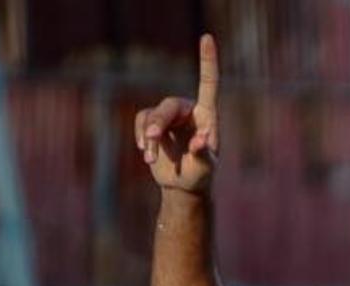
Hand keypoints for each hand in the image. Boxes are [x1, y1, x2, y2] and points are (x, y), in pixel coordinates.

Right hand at [134, 34, 219, 193]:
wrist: (183, 185)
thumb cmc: (201, 176)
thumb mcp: (205, 169)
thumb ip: (204, 155)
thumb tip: (202, 141)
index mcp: (207, 115)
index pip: (208, 84)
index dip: (207, 61)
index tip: (207, 37)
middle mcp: (188, 111)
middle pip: (168, 106)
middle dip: (158, 122)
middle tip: (152, 140)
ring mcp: (169, 116)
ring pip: (151, 115)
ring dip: (149, 138)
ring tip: (150, 159)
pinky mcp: (153, 123)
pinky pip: (142, 123)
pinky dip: (142, 138)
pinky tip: (146, 154)